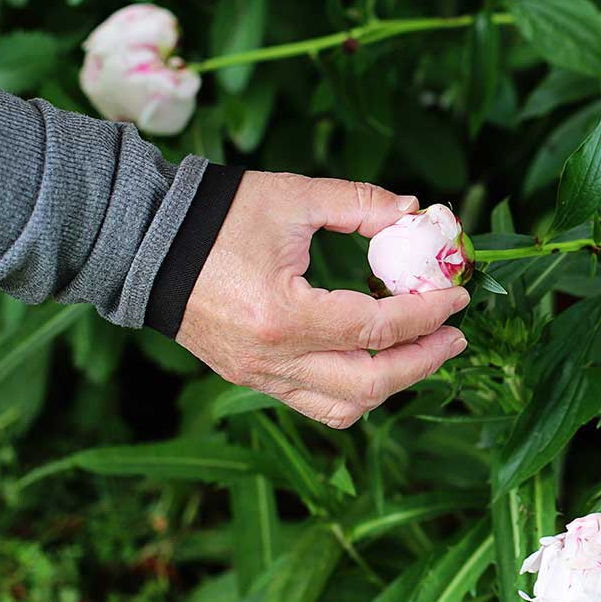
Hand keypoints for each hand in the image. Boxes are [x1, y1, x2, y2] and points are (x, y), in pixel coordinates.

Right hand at [176, 171, 469, 427]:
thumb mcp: (295, 196)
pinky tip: (378, 359)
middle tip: (456, 334)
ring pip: (346, 405)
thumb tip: (415, 215)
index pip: (378, 327)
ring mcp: (261, 376)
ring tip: (424, 349)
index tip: (459, 295)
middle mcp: (274, 359)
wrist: (141, 244)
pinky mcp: (253, 379)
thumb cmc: (216, 216)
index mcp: (284, 315)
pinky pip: (317, 403)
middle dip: (425, 360)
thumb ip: (361, 203)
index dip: (429, 312)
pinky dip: (357, 390)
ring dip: (394, 382)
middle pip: (371, 383)